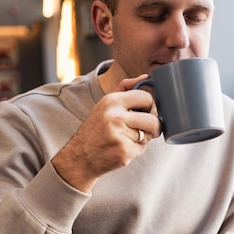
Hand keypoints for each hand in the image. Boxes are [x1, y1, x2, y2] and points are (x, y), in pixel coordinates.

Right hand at [52, 76, 160, 191]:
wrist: (80, 156)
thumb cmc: (96, 129)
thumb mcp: (105, 104)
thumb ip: (126, 88)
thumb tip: (147, 77)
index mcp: (111, 101)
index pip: (147, 98)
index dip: (151, 106)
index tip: (147, 111)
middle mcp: (115, 117)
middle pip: (154, 119)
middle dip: (154, 126)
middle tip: (146, 129)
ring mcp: (120, 135)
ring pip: (149, 135)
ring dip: (144, 138)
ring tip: (128, 138)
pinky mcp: (124, 151)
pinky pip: (142, 148)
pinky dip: (136, 150)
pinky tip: (122, 148)